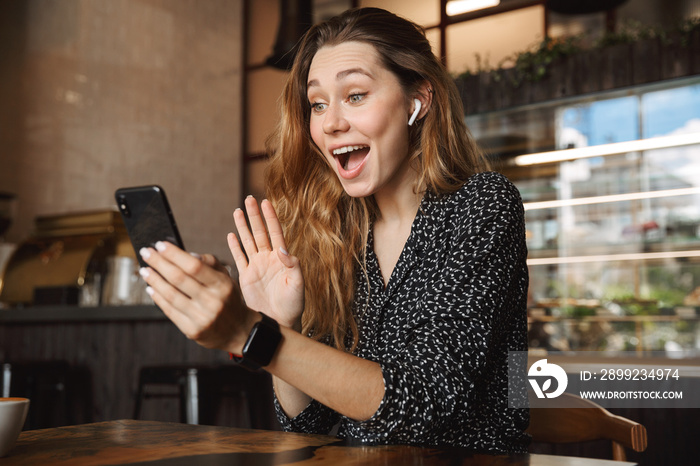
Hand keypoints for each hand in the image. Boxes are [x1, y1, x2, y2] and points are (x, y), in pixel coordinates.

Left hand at [138, 242, 256, 352]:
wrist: (238, 331)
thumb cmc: (228, 299)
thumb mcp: (226, 277)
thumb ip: (209, 262)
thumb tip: (187, 254)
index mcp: (222, 285)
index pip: (194, 266)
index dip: (174, 254)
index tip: (160, 244)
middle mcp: (213, 302)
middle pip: (179, 279)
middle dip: (158, 263)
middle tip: (146, 252)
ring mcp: (202, 318)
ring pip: (171, 295)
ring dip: (154, 280)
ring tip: (145, 270)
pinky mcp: (192, 331)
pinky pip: (170, 311)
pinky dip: (158, 298)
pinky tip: (151, 288)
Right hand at [228, 196, 304, 329]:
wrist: (278, 322)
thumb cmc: (292, 306)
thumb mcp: (298, 285)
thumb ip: (294, 266)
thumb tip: (283, 249)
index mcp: (281, 259)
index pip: (275, 233)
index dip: (270, 217)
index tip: (265, 202)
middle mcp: (268, 260)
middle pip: (259, 232)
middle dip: (254, 216)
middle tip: (248, 199)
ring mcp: (256, 267)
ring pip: (248, 242)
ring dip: (242, 226)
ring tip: (237, 211)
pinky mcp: (245, 277)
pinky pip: (239, 258)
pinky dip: (235, 246)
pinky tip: (231, 235)